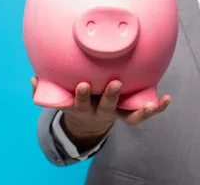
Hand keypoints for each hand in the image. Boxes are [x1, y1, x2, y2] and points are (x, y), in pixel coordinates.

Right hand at [31, 76, 170, 140]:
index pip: (81, 103)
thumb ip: (44, 89)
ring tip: (150, 104)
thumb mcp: (59, 97)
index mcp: (84, 108)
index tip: (81, 85)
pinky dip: (157, 107)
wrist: (89, 120)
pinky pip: (144, 112)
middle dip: (111, 96)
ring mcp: (118, 113)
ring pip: (130, 117)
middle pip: (107, 106)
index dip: (81, 96)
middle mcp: (103, 111)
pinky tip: (166, 98)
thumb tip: (33, 79)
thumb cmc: (75, 100)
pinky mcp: (131, 112)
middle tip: (116, 84)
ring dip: (140, 111)